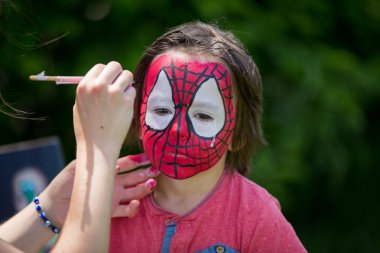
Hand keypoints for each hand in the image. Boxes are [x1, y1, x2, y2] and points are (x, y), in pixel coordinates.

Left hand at [39, 154, 157, 226]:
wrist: (54, 205)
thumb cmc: (65, 182)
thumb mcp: (77, 166)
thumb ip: (94, 161)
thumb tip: (110, 156)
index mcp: (107, 170)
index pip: (126, 163)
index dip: (138, 159)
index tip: (149, 155)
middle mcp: (113, 183)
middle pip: (134, 177)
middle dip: (146, 172)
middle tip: (157, 169)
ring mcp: (113, 197)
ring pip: (134, 192)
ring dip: (144, 188)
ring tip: (152, 184)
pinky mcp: (110, 211)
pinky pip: (125, 210)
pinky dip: (132, 208)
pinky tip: (135, 204)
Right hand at [73, 61, 135, 155]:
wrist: (98, 147)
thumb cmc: (88, 128)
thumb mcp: (80, 105)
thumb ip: (90, 89)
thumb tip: (103, 77)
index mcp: (84, 86)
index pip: (100, 67)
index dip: (106, 74)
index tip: (109, 83)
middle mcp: (98, 86)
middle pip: (115, 66)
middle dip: (119, 74)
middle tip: (119, 86)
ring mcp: (113, 93)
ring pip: (127, 75)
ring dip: (127, 84)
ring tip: (122, 97)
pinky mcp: (126, 101)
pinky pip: (133, 90)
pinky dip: (131, 97)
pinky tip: (124, 108)